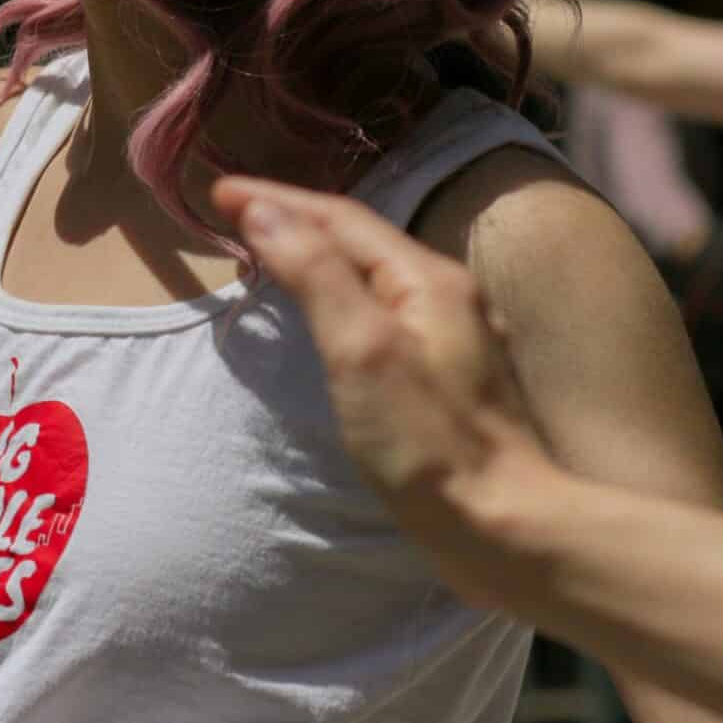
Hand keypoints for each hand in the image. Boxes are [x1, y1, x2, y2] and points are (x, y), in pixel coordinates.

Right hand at [215, 174, 549, 609]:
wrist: (505, 529)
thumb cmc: (428, 444)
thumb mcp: (361, 351)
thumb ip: (314, 274)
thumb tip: (266, 211)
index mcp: (428, 279)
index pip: (339, 218)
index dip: (276, 201)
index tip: (217, 193)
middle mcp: (449, 296)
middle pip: (359, 240)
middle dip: (294, 221)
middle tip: (233, 219)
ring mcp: (456, 339)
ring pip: (373, 277)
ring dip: (316, 258)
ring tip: (267, 259)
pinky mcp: (451, 381)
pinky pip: (384, 314)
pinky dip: (340, 300)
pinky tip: (327, 320)